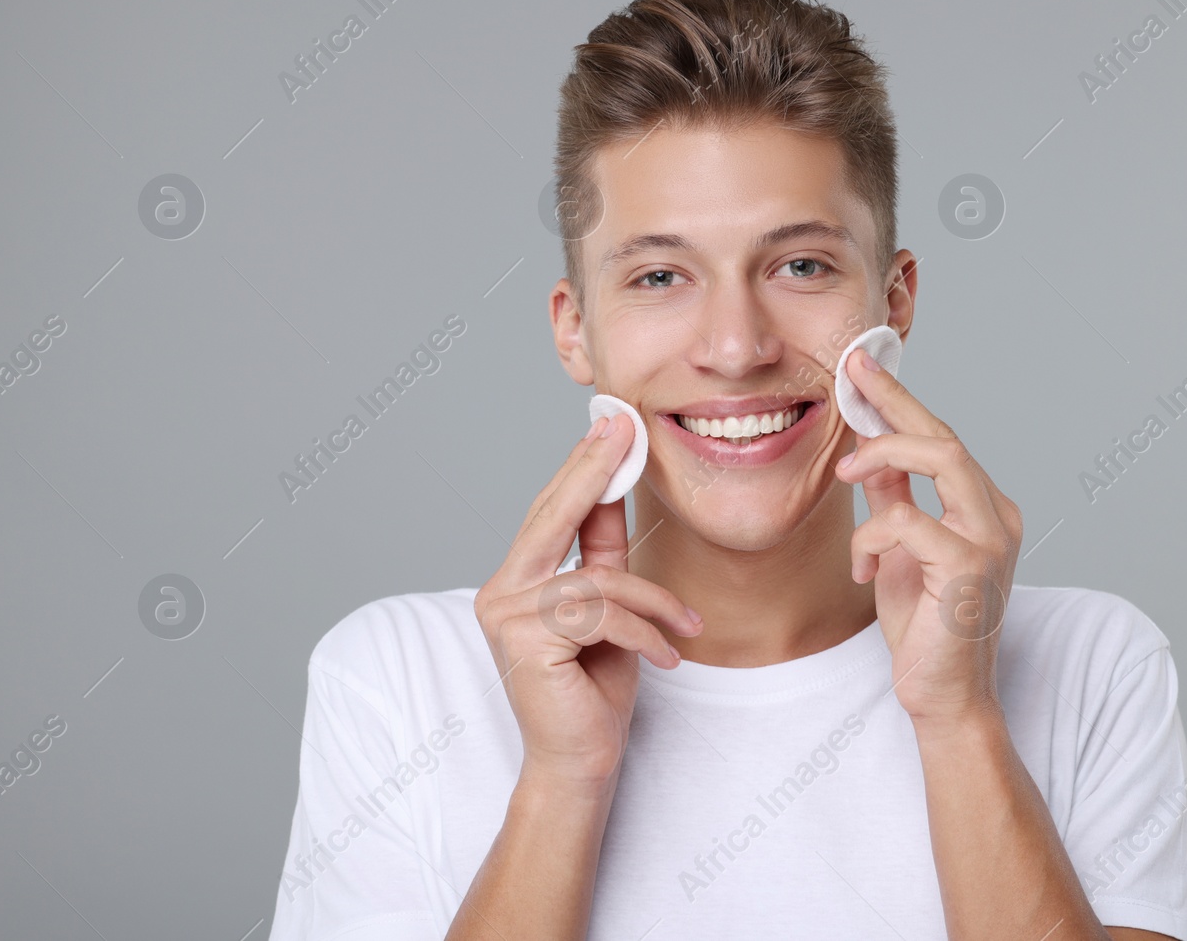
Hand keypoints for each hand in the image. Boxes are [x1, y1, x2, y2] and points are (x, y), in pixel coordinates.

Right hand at [474, 413, 702, 791]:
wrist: (582, 762)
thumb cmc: (594, 690)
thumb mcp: (608, 611)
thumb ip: (603, 553)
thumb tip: (613, 485)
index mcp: (517, 579)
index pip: (552, 511)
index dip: (583, 467)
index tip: (613, 425)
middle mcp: (500, 590)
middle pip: (554, 516)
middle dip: (596, 472)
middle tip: (627, 429)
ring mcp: (506, 614)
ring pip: (598, 578)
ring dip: (654, 604)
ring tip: (686, 629)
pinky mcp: (525, 640)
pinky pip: (601, 613)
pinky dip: (644, 634)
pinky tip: (666, 659)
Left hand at [834, 347, 1023, 725]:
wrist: (945, 698)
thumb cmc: (927, 630)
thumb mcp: (900, 553)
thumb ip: (894, 502)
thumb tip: (870, 455)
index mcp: (984, 509)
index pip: (942, 440)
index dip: (902, 401)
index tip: (863, 370)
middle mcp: (997, 517)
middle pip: (945, 436)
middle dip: (893, 400)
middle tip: (851, 376)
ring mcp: (991, 540)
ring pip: (940, 458)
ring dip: (881, 456)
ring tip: (844, 473)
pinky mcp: (970, 566)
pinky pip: (906, 521)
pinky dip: (871, 537)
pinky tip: (863, 570)